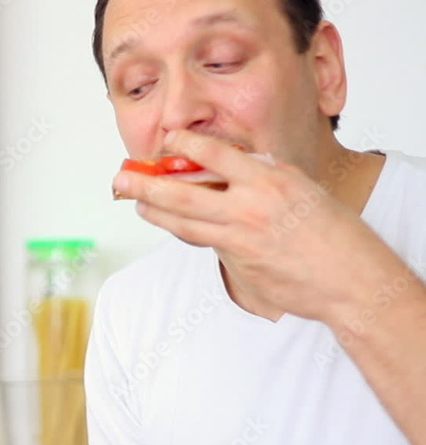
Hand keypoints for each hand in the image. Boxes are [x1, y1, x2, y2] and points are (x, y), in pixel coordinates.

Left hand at [111, 130, 402, 323]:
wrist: (351, 279)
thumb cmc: (333, 234)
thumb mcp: (302, 189)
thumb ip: (265, 177)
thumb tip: (232, 169)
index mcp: (270, 179)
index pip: (218, 153)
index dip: (187, 143)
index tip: (169, 136)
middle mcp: (251, 206)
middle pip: (184, 193)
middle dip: (146, 185)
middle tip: (122, 178)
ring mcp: (241, 237)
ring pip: (184, 222)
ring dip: (154, 212)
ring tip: (136, 203)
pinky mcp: (238, 262)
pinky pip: (203, 242)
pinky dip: (184, 231)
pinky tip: (169, 224)